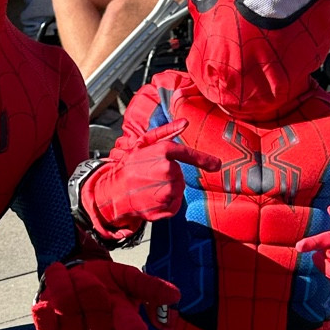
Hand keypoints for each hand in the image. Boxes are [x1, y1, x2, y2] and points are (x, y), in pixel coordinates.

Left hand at [32, 258, 180, 329]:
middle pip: (93, 305)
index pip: (129, 326)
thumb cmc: (104, 280)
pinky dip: (44, 315)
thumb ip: (148, 286)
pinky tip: (41, 307)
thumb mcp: (126, 277)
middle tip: (86, 275)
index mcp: (122, 318)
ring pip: (68, 306)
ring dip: (65, 284)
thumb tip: (176, 295)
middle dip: (87, 284)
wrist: (74, 274)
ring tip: (67, 275)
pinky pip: (48, 327)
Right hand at [82, 121, 221, 234]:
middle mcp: (167, 170)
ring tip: (149, 188)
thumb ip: (166, 132)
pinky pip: (175, 204)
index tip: (216, 164)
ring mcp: (166, 190)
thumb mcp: (142, 144)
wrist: (112, 191)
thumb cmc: (127, 166)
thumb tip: (185, 122)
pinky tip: (152, 199)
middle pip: (180, 174)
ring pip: (178, 189)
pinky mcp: (165, 208)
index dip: (204, 159)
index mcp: (163, 152)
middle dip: (169, 175)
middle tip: (150, 176)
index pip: (187, 154)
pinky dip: (167, 203)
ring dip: (168, 189)